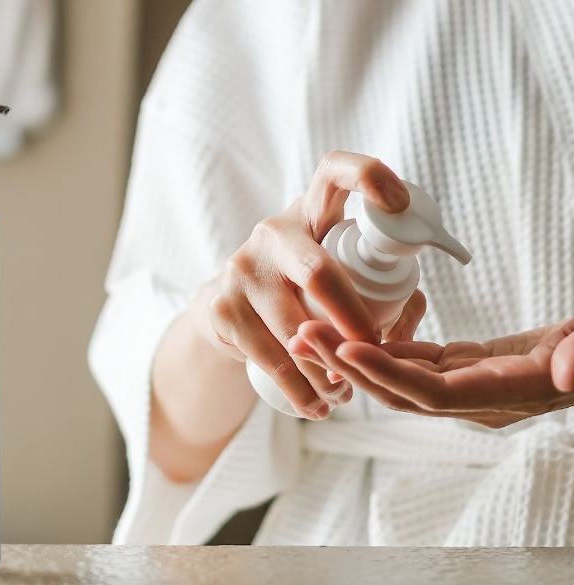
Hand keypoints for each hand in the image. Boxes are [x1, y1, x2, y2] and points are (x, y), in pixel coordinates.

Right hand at [193, 151, 412, 418]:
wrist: (231, 309)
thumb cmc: (301, 287)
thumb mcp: (335, 270)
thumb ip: (384, 287)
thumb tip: (408, 321)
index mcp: (310, 213)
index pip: (334, 172)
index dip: (368, 176)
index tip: (399, 204)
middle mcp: (273, 232)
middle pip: (319, 273)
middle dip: (353, 322)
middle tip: (374, 354)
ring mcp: (241, 268)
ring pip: (294, 328)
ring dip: (328, 370)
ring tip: (346, 393)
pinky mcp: (222, 307)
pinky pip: (269, 356)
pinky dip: (298, 388)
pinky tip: (315, 405)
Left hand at [288, 318, 573, 426]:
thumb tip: (569, 371)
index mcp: (497, 395)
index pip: (430, 393)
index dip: (388, 372)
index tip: (345, 347)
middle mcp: (469, 399)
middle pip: (396, 388)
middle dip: (348, 364)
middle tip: (302, 337)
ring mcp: (458, 385)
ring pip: (393, 375)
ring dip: (349, 355)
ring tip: (307, 333)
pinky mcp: (455, 367)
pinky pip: (408, 362)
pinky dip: (377, 348)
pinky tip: (346, 331)